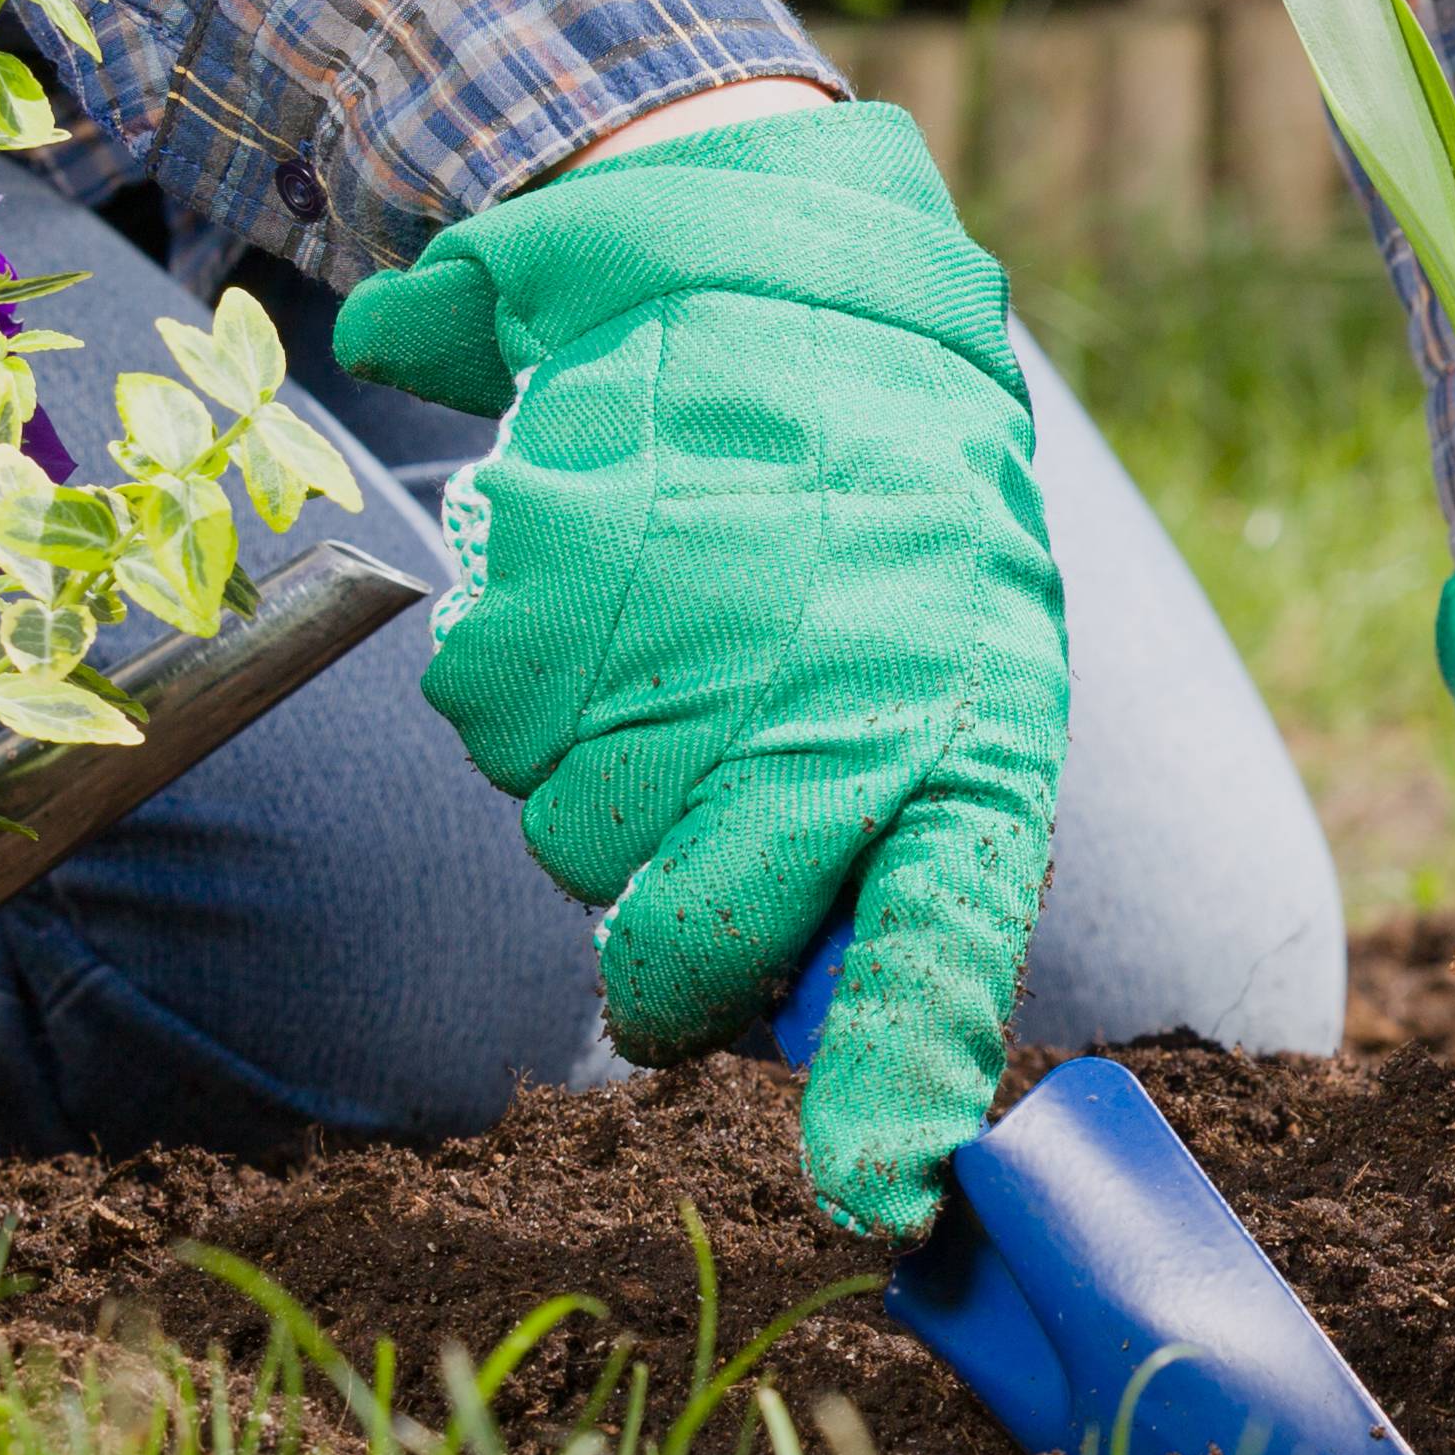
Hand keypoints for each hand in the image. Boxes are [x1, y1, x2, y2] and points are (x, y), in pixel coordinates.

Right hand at [333, 104, 1064, 1233]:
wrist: (788, 262)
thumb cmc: (895, 516)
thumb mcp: (965, 666)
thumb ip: (902, 870)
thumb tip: (892, 1135)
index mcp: (965, 738)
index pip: (937, 948)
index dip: (898, 1082)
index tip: (884, 1193)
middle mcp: (828, 711)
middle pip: (678, 941)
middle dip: (667, 918)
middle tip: (707, 783)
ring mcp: (681, 654)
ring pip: (566, 838)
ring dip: (594, 767)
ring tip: (680, 630)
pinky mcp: (556, 582)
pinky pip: (489, 725)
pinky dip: (519, 671)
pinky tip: (602, 575)